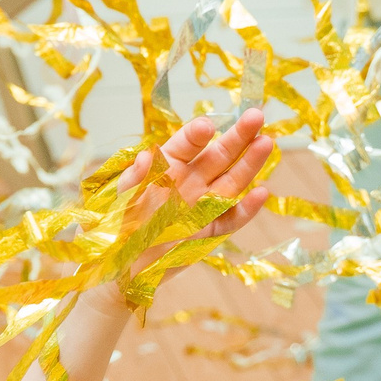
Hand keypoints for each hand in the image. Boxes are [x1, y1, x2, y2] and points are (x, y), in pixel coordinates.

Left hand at [115, 107, 273, 245]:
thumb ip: (134, 177)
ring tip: (266, 142)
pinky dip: (247, 209)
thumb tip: (145, 156)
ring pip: (230, 181)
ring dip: (249, 163)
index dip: (196, 135)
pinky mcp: (209, 231)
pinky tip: (262, 192)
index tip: (206, 126)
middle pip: (217, 155)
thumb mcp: (118, 197)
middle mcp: (187, 180)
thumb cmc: (114, 226)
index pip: (185, 144)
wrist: (119, 266)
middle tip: (256, 115)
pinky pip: (231, 219)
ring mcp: (201, 205)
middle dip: (237, 136)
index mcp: (164, 165)